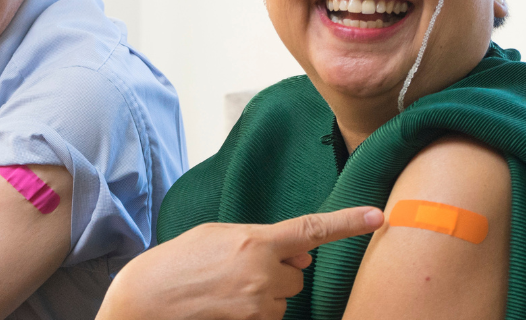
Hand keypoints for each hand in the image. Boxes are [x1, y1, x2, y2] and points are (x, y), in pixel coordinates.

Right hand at [98, 207, 384, 319]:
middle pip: (299, 272)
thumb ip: (263, 239)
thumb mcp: (218, 235)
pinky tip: (228, 303)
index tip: (379, 216)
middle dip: (280, 270)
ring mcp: (257, 302)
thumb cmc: (178, 262)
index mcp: (255, 239)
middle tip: (241, 268)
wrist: (146, 299)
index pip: (312, 229)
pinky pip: (271, 315)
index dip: (348, 222)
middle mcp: (262, 271)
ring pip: (285, 297)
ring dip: (267, 292)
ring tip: (228, 287)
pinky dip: (257, 310)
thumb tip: (303, 254)